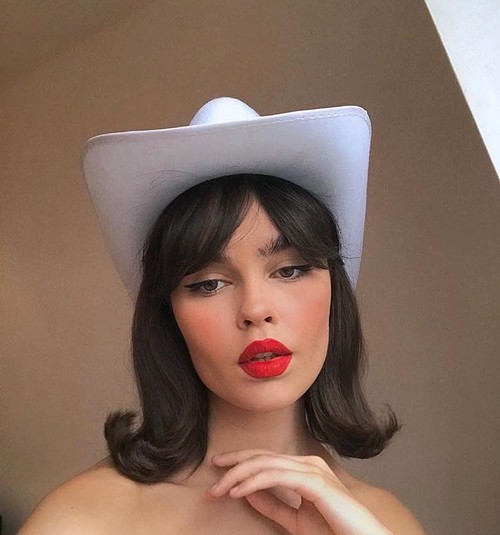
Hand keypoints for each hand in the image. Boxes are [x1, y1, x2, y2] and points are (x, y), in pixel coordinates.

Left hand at [206, 449, 392, 534]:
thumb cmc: (334, 531)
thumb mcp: (296, 519)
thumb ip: (274, 504)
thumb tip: (247, 492)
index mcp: (304, 468)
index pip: (266, 458)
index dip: (241, 461)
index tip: (219, 469)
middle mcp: (307, 463)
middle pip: (262, 457)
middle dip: (235, 466)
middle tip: (213, 478)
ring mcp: (312, 470)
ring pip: (266, 464)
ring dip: (239, 476)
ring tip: (221, 489)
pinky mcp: (315, 482)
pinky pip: (277, 477)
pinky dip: (255, 482)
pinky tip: (239, 491)